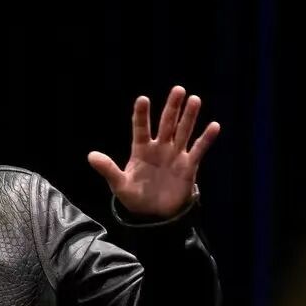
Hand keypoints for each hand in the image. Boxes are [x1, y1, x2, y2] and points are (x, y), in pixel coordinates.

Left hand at [88, 85, 220, 217]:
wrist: (155, 216)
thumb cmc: (135, 198)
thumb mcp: (119, 184)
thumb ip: (108, 169)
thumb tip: (91, 155)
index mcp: (141, 150)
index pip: (141, 128)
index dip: (142, 114)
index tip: (142, 99)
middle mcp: (159, 148)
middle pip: (166, 124)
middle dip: (172, 107)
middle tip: (178, 89)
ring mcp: (175, 156)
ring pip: (183, 132)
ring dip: (189, 117)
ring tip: (194, 100)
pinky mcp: (188, 166)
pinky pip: (198, 150)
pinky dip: (206, 139)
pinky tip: (214, 126)